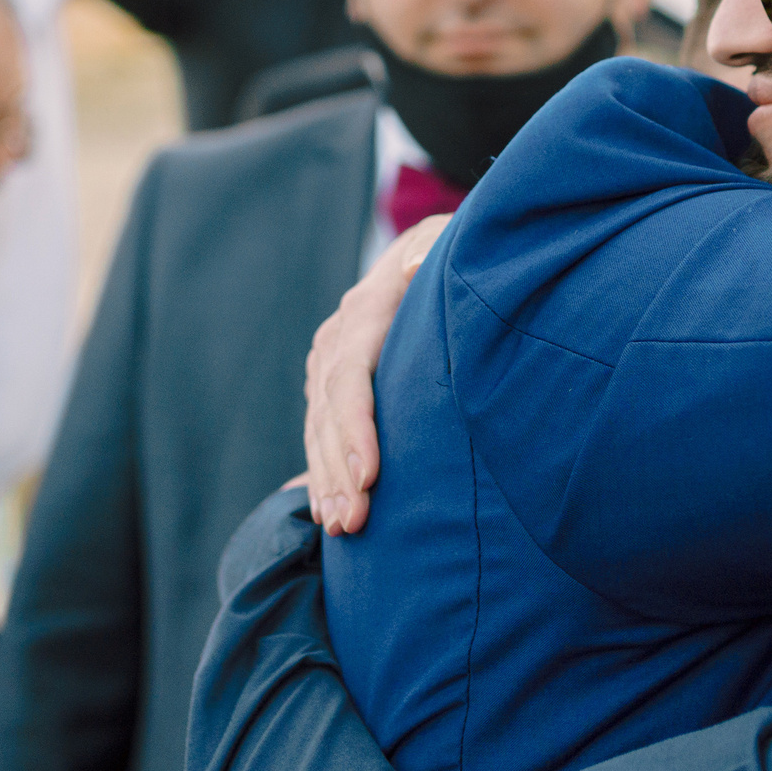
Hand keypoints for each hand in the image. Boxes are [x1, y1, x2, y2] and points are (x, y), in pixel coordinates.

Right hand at [302, 214, 448, 535]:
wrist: (424, 249)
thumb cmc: (452, 251)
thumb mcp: (448, 244)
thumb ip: (434, 256)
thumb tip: (416, 270)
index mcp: (367, 308)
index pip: (351, 374)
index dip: (356, 427)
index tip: (370, 474)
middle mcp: (338, 338)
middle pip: (329, 411)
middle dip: (339, 470)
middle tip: (354, 520)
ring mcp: (329, 361)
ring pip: (318, 428)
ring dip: (327, 480)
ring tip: (342, 526)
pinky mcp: (331, 383)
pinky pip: (320, 432)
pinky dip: (323, 472)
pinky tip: (328, 512)